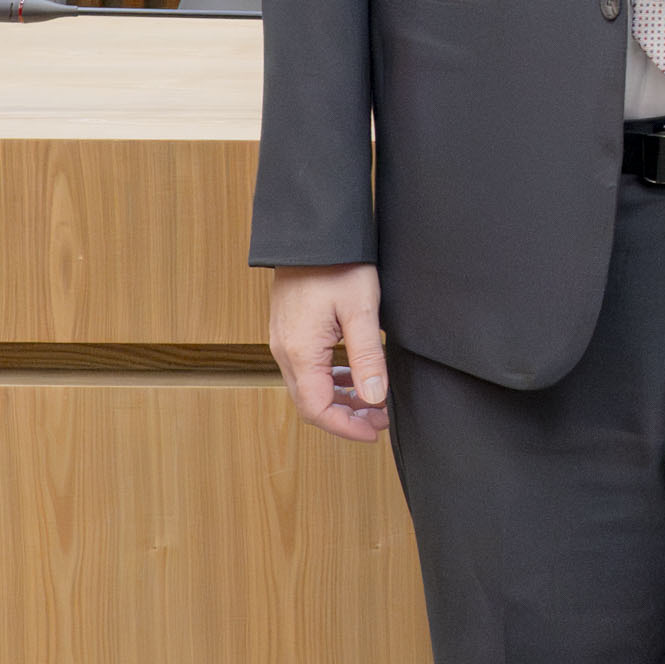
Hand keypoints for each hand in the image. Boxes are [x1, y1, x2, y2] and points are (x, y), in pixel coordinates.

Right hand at [268, 263, 390, 442]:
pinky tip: (354, 375)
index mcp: (300, 352)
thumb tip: (374, 398)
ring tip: (373, 400)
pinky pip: (307, 368)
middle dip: (346, 417)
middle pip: (310, 403)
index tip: (375, 432)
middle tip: (380, 419)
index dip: (346, 428)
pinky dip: (331, 379)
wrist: (312, 231)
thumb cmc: (337, 264)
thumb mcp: (362, 310)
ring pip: (309, 386)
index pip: (317, 409)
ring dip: (340, 399)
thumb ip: (368, 358)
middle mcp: (285, 351)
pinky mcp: (289, 330)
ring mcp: (284, 340)